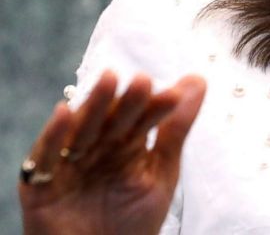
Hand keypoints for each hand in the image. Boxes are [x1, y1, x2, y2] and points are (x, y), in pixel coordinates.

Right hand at [19, 70, 206, 234]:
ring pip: (80, 129)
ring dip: (94, 106)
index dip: (154, 106)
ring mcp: (67, 163)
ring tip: (110, 81)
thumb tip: (198, 80)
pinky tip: (63, 112)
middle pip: (110, 119)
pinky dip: (53, 135)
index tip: (173, 95)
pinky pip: (44, 156)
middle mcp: (95, 147)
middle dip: (125, 101)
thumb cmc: (133, 223)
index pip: (140, 118)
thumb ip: (176, 129)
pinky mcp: (39, 183)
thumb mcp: (161, 172)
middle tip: (142, 81)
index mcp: (124, 143)